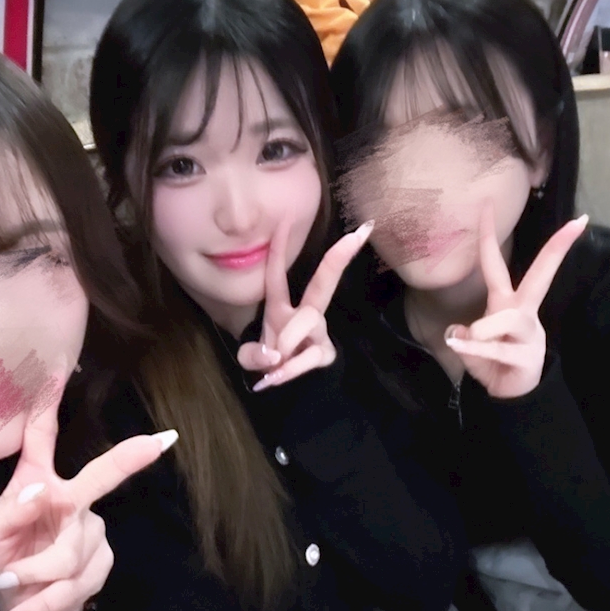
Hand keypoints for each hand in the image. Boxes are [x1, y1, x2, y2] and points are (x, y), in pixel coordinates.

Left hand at [0, 385, 176, 610]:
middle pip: (100, 476)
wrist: (23, 610)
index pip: (42, 442)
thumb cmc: (6, 563)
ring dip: (32, 576)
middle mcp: (71, 501)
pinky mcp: (102, 562)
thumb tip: (41, 493)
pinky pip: (73, 582)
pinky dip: (41, 601)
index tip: (58, 368)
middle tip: (156, 441)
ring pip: (68, 552)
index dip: (48, 407)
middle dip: (129, 456)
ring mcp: (92, 531)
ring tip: (12, 589)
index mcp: (38, 484)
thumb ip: (9, 513)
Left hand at [237, 219, 373, 390]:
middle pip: (322, 283)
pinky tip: (275, 378)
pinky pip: (309, 355)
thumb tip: (273, 355)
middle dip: (337, 259)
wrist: (294, 392)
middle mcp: (305, 315)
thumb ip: (252, 355)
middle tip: (356, 235)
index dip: (279, 249)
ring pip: (309, 320)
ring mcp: (319, 333)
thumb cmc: (273, 362)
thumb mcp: (254, 358)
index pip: (277, 275)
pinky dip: (289, 369)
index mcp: (281, 308)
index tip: (286, 218)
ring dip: (287, 338)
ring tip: (274, 359)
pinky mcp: (326, 354)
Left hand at [444, 204, 588, 398]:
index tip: (487, 203)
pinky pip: (496, 349)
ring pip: (510, 319)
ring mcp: (529, 334)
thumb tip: (458, 330)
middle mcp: (522, 312)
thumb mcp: (470, 345)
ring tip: (468, 338)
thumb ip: (463, 334)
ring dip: (486, 327)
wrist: (510, 396)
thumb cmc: (492, 363)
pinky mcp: (526, 357)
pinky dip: (475, 349)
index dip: (488, 235)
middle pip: (541, 276)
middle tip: (575, 224)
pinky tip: (458, 345)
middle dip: (556, 250)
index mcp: (506, 302)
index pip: (495, 263)